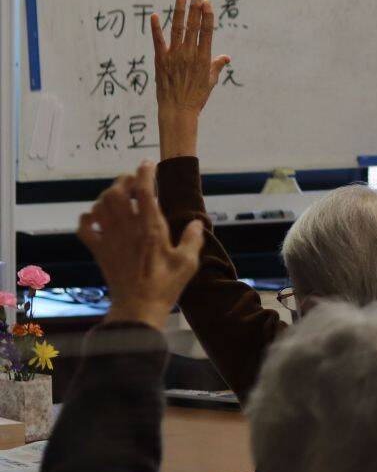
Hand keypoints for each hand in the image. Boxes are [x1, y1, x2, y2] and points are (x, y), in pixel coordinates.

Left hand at [80, 163, 203, 329]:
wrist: (137, 307)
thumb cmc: (165, 285)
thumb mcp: (188, 262)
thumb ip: (193, 239)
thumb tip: (197, 222)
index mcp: (151, 228)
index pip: (145, 192)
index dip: (145, 173)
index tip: (148, 164)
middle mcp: (127, 228)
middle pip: (116, 193)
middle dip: (124, 181)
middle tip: (133, 180)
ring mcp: (109, 238)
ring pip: (99, 205)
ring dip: (107, 196)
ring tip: (118, 196)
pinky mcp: (98, 250)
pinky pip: (84, 227)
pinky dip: (88, 217)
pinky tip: (96, 217)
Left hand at [151, 0, 228, 159]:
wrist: (178, 110)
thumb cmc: (197, 97)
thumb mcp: (211, 81)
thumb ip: (217, 66)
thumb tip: (226, 57)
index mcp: (204, 58)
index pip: (207, 32)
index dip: (207, 16)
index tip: (207, 3)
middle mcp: (190, 54)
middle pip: (194, 27)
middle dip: (195, 9)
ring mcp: (174, 56)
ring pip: (178, 30)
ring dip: (179, 13)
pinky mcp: (161, 60)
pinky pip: (158, 41)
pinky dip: (156, 28)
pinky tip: (155, 16)